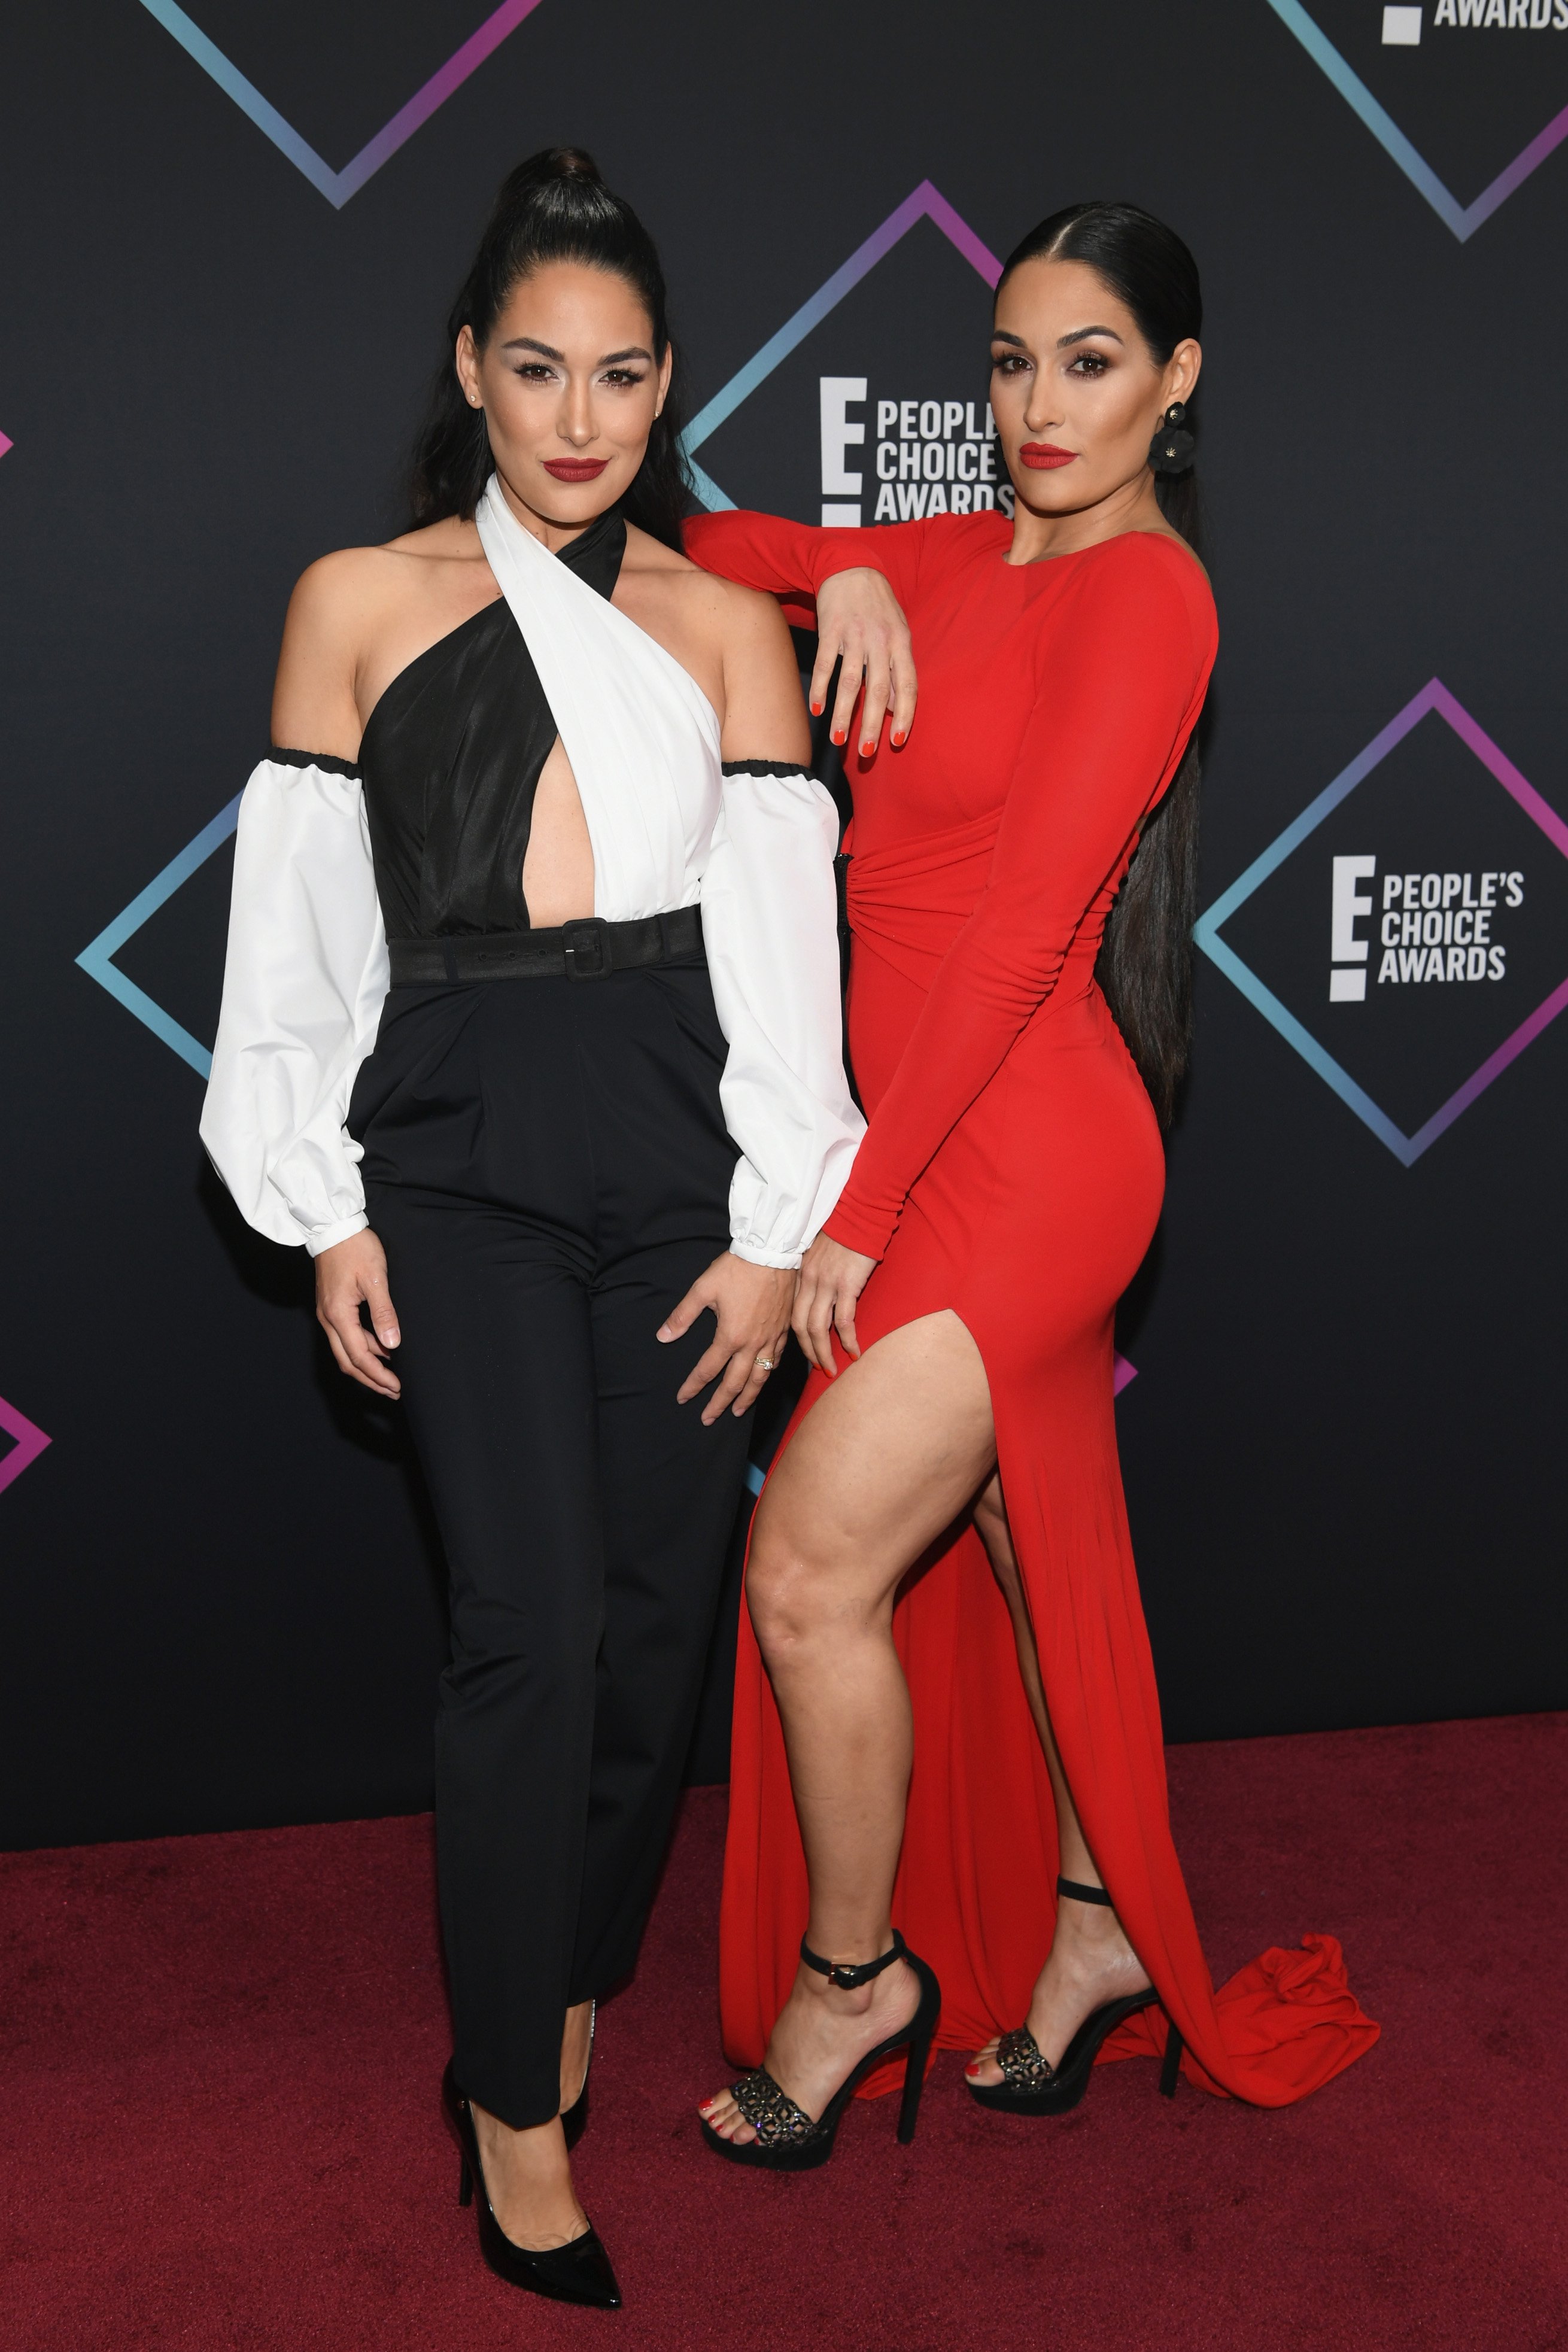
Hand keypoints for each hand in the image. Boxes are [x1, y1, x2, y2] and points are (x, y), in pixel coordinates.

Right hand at [315, 1229, 401, 1397]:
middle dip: (371, 1379)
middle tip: (394, 1391)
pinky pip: (345, 1337)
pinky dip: (363, 1349)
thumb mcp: (375, 1279)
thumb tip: (392, 1343)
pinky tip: (380, 1350)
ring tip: (390, 1375)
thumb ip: (383, 1313)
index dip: (378, 1375)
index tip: (396, 1386)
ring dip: (367, 1366)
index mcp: (338, 1315)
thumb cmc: (355, 1248)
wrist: (332, 1227)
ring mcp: (328, 1314)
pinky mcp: (332, 1307)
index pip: (359, 1356)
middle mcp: (328, 1319)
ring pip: (346, 1351)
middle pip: (348, 1362)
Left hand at [657, 1253, 793, 1424]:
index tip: (683, 1398)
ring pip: (759, 1377)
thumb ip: (682, 1316)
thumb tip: (663, 1337)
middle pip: (735, 1383)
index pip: (707, 1369)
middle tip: (708, 1419)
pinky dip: (768, 1374)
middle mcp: (752, 1344)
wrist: (772, 1254)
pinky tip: (763, 1378)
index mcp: (730, 1336)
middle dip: (719, 1404)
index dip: (693, 1386)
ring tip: (738, 1411)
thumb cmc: (737, 1270)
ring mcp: (771, 1339)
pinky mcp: (784, 1331)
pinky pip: (776, 1360)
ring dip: (747, 1397)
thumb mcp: (703, 1289)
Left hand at [792, 1233, 876, 1375]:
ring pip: (818, 1328)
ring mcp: (827, 1284)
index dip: (796, 1336)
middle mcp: (809, 1281)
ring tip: (831, 1369)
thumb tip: (820, 1291)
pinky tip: (854, 1352)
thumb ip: (815, 1271)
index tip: (805, 1351)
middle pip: (800, 1326)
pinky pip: (844, 1320)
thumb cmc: (843, 1228)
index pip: (792, 1313)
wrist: (858, 1209)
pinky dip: (848, 1339)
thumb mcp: (819, 1250)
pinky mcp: (847, 1284)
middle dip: (808, 1352)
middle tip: (818, 1368)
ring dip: (824, 1353)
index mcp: (800, 1274)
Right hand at [811, 567, 916, 758]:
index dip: (905, 715)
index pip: (908, 686)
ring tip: (837, 740)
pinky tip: (816, 709)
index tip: (897, 741)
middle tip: (866, 753)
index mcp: (901, 643)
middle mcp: (880, 640)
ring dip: (843, 714)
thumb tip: (895, 708)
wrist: (850, 566)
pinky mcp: (830, 629)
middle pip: (879, 689)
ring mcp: (854, 635)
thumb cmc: (877, 606)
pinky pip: (825, 665)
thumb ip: (897, 669)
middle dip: (872, 724)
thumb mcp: (897, 633)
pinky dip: (820, 689)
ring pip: (850, 682)